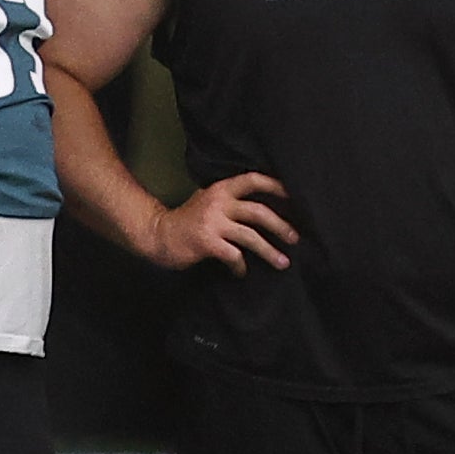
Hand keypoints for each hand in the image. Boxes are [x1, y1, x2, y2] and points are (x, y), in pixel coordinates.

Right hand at [146, 172, 297, 272]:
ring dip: (270, 251)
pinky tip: (241, 273)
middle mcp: (218, 202)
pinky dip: (241, 267)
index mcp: (221, 189)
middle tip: (295, 238)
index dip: (275, 186)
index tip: (296, 196)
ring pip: (251, 236)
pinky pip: (234, 256)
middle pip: (259, 212)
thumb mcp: (207, 200)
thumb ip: (230, 199)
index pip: (253, 180)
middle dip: (281, 226)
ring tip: (283, 262)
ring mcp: (213, 222)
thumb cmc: (188, 220)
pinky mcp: (207, 242)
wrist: (159, 235)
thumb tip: (264, 207)